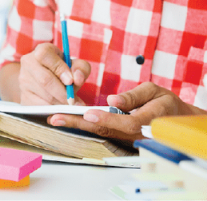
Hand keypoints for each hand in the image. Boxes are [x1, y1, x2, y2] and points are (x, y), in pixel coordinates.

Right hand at [19, 43, 90, 104]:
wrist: (45, 80)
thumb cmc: (63, 70)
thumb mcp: (74, 65)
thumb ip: (80, 68)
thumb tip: (77, 79)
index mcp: (41, 50)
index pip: (45, 55)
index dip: (59, 69)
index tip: (71, 81)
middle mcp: (28, 63)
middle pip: (44, 79)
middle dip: (62, 93)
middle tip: (74, 101)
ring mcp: (23, 81)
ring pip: (43, 95)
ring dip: (60, 103)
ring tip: (71, 106)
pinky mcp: (23, 97)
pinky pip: (39, 107)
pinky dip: (53, 111)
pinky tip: (61, 110)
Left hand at [47, 82, 206, 140]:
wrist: (174, 119)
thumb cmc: (164, 103)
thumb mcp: (154, 91)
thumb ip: (134, 96)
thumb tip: (113, 100)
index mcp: (147, 120)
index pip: (125, 123)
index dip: (106, 119)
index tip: (88, 114)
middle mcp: (134, 133)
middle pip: (105, 130)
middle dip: (79, 124)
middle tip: (56, 118)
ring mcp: (126, 138)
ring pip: (99, 132)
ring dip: (76, 126)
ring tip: (55, 118)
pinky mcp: (119, 136)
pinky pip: (100, 132)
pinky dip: (82, 127)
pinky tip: (66, 120)